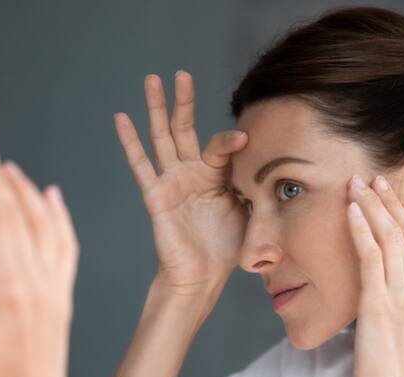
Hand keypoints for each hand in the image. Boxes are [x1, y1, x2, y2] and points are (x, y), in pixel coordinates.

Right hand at [0, 150, 78, 376]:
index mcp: (8, 285)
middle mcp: (38, 279)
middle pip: (17, 210)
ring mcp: (55, 287)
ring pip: (45, 223)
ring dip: (24, 189)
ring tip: (4, 165)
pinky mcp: (63, 297)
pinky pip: (67, 246)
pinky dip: (59, 216)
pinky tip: (53, 197)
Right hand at [114, 71, 247, 300]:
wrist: (203, 276)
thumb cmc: (227, 247)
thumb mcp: (250, 212)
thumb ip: (257, 187)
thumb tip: (281, 171)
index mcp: (216, 175)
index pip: (220, 146)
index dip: (231, 141)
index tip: (245, 140)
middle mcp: (192, 172)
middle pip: (185, 128)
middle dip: (183, 101)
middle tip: (181, 74)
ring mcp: (172, 181)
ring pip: (162, 137)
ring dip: (156, 108)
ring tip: (151, 79)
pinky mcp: (156, 195)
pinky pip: (141, 165)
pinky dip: (130, 142)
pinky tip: (121, 118)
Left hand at [346, 174, 403, 376]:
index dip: (399, 209)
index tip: (386, 188)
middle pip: (401, 230)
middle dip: (384, 199)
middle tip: (368, 176)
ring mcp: (400, 292)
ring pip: (386, 236)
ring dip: (369, 206)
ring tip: (355, 184)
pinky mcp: (378, 301)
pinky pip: (369, 256)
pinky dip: (360, 229)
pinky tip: (351, 211)